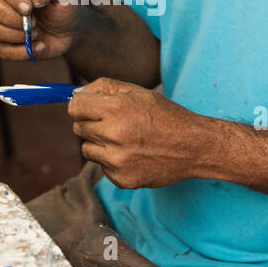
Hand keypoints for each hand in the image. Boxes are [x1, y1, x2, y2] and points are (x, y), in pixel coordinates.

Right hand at [0, 0, 77, 60]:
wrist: (68, 31)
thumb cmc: (62, 6)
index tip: (30, 7)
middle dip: (11, 18)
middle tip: (34, 23)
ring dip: (15, 35)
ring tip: (37, 34)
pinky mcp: (1, 41)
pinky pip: (1, 49)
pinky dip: (21, 51)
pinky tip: (38, 46)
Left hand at [68, 77, 202, 187]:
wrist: (194, 146)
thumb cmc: (165, 116)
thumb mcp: (138, 92)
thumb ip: (103, 88)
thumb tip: (74, 94)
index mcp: (117, 108)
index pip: (74, 107)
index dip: (80, 107)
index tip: (87, 109)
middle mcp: (114, 134)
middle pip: (78, 128)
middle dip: (91, 124)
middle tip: (114, 124)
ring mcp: (117, 160)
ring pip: (86, 149)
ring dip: (99, 144)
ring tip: (125, 140)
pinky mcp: (121, 178)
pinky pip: (102, 167)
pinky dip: (112, 161)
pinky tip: (133, 155)